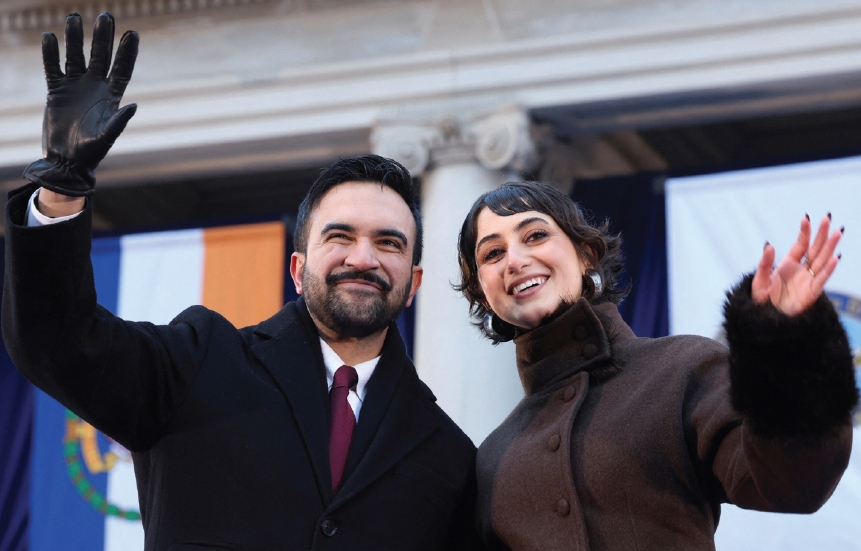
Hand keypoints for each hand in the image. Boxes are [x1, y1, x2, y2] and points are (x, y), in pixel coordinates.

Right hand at [22, 12, 138, 196]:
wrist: (67, 160)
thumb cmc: (91, 152)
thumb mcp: (107, 136)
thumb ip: (119, 121)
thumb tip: (134, 105)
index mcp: (111, 96)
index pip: (122, 69)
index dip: (127, 52)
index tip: (133, 33)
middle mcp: (95, 87)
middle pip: (101, 56)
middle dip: (103, 37)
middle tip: (106, 16)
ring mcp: (75, 87)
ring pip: (76, 56)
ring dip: (75, 38)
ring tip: (74, 18)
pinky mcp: (56, 90)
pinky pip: (53, 67)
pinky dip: (51, 53)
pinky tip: (49, 37)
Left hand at [752, 214, 842, 315]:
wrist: (765, 320)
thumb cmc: (762, 301)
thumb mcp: (759, 280)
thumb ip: (764, 263)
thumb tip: (768, 244)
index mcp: (788, 265)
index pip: (800, 245)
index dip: (805, 232)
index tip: (806, 218)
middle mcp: (801, 271)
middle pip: (815, 249)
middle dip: (821, 234)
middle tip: (828, 218)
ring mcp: (808, 281)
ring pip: (822, 261)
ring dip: (830, 247)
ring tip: (837, 232)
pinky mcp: (811, 293)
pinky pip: (821, 280)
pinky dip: (828, 269)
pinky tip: (835, 258)